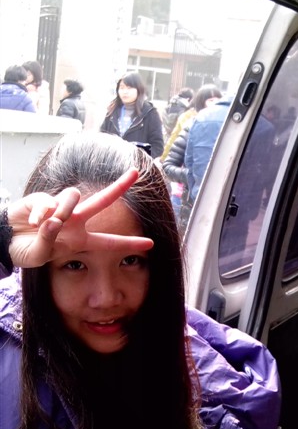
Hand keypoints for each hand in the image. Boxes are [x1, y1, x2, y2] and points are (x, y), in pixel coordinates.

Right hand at [7, 168, 153, 267]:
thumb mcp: (40, 255)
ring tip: (46, 224)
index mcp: (80, 240)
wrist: (6, 241)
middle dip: (119, 186)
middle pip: (102, 200)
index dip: (129, 243)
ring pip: (73, 197)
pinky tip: (32, 222)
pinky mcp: (43, 198)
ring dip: (63, 210)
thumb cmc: (27, 250)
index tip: (151, 244)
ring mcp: (60, 208)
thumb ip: (49, 241)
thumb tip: (54, 220)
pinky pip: (48, 202)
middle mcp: (75, 221)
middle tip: (136, 172)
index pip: (109, 242)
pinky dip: (40, 214)